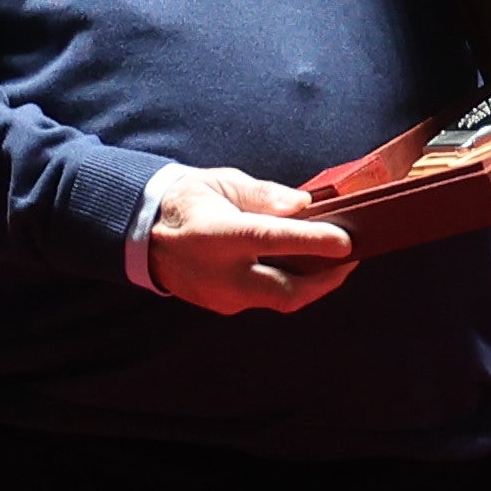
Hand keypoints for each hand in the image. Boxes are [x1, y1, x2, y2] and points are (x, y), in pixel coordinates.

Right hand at [144, 167, 361, 314]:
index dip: (313, 242)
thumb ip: (264, 196)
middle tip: (348, 260)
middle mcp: (221, 274)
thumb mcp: (222, 183)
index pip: (272, 240)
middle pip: (285, 292)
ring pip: (279, 300)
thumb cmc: (187, 201)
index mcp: (218, 235)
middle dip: (325, 281)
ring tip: (329, 262)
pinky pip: (263, 299)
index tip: (345, 242)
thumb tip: (303, 205)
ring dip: (309, 284)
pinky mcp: (223, 307)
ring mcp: (222, 296)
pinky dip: (284, 284)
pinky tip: (296, 267)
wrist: (143, 234)